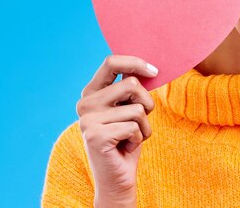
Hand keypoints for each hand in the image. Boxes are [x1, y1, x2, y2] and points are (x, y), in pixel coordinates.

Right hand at [76, 55, 157, 206]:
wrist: (118, 177)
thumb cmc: (127, 140)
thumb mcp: (130, 108)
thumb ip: (132, 87)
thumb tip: (149, 65)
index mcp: (91, 92)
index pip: (111, 62)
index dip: (136, 63)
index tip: (154, 71)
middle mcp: (85, 103)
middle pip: (132, 84)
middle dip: (146, 103)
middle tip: (137, 122)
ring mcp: (87, 120)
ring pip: (138, 108)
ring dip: (144, 126)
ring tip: (130, 137)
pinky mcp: (95, 136)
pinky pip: (135, 127)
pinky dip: (139, 138)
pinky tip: (125, 148)